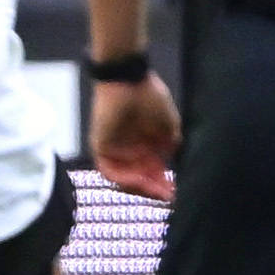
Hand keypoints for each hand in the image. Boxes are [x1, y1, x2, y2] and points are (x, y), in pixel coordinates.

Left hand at [93, 74, 182, 199]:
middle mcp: (127, 149)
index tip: (174, 192)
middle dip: (153, 190)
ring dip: (140, 187)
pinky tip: (140, 179)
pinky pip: (109, 170)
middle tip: (167, 196)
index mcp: (142, 144)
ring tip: (156, 190)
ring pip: (124, 179)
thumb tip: (172, 162)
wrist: (130, 79)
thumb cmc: (150, 96)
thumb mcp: (168, 124)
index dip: (161, 183)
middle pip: (138, 179)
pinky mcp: (100, 146)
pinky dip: (124, 178)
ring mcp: (113, 149)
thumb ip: (170, 145)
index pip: (150, 171)